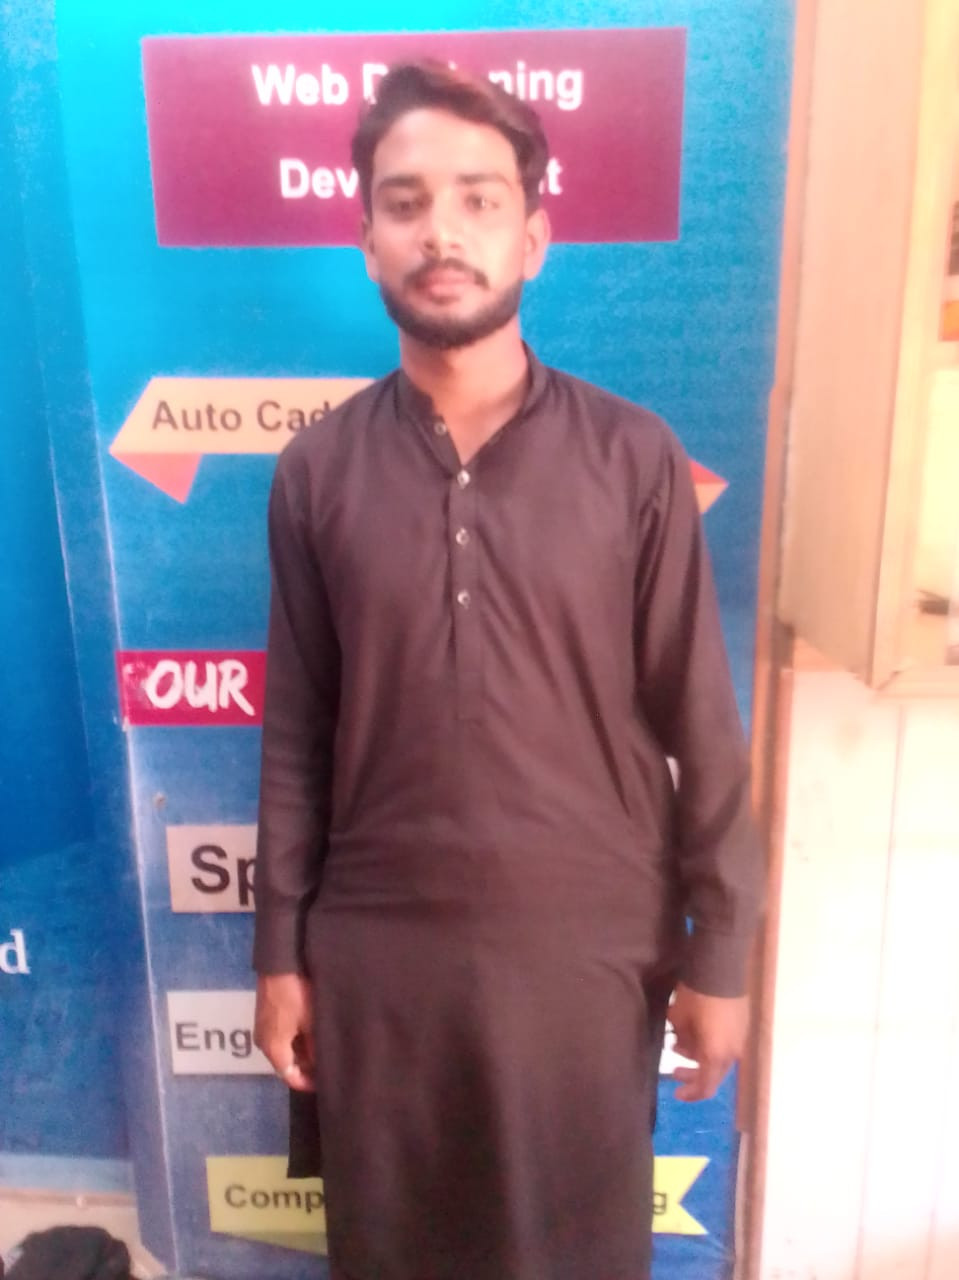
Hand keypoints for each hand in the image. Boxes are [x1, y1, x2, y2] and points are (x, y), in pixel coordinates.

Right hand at [254, 972, 315, 1091]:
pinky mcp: (266, 1017)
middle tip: (327, 1064)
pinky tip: (311, 1033)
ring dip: (301, 1052)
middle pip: (285, 1063)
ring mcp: (263, 1029)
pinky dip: (295, 1040)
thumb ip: (315, 1047)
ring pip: (284, 1049)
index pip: (289, 1076)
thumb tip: (320, 1064)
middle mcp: (264, 1043)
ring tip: (322, 1049)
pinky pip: (281, 1037)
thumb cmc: (296, 995)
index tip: (325, 1082)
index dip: (307, 1083)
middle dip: (306, 1067)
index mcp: (273, 1048)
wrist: (279, 965)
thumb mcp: (311, 1022)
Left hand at [669, 982, 748, 1101]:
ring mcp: (741, 1039)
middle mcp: (733, 1053)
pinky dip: (711, 1046)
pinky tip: (697, 1033)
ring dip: (700, 1057)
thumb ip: (682, 1041)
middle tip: (674, 1071)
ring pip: (720, 1059)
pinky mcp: (743, 1025)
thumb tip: (682, 1047)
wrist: (721, 968)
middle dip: (693, 1074)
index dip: (691, 1093)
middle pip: (714, 1075)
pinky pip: (726, 1045)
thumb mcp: (679, 1020)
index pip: (706, 1087)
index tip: (676, 1092)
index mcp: (716, 1056)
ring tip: (679, 1043)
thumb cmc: (696, 997)